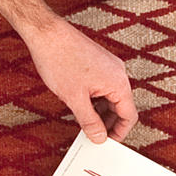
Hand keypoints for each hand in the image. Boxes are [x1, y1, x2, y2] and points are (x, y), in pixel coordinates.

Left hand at [22, 15, 138, 142]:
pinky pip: (103, 87)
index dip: (119, 133)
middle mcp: (117, 73)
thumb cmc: (60, 59)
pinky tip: (81, 106)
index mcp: (118, 82)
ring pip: (111, 97)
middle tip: (94, 136)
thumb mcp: (75, 99)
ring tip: (85, 123)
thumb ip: (89, 122)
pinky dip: (95, 100)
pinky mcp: (98, 63)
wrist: (47, 33)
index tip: (107, 142)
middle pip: (121, 107)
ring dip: (101, 112)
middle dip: (108, 123)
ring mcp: (108, 67)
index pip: (129, 115)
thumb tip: (99, 137)